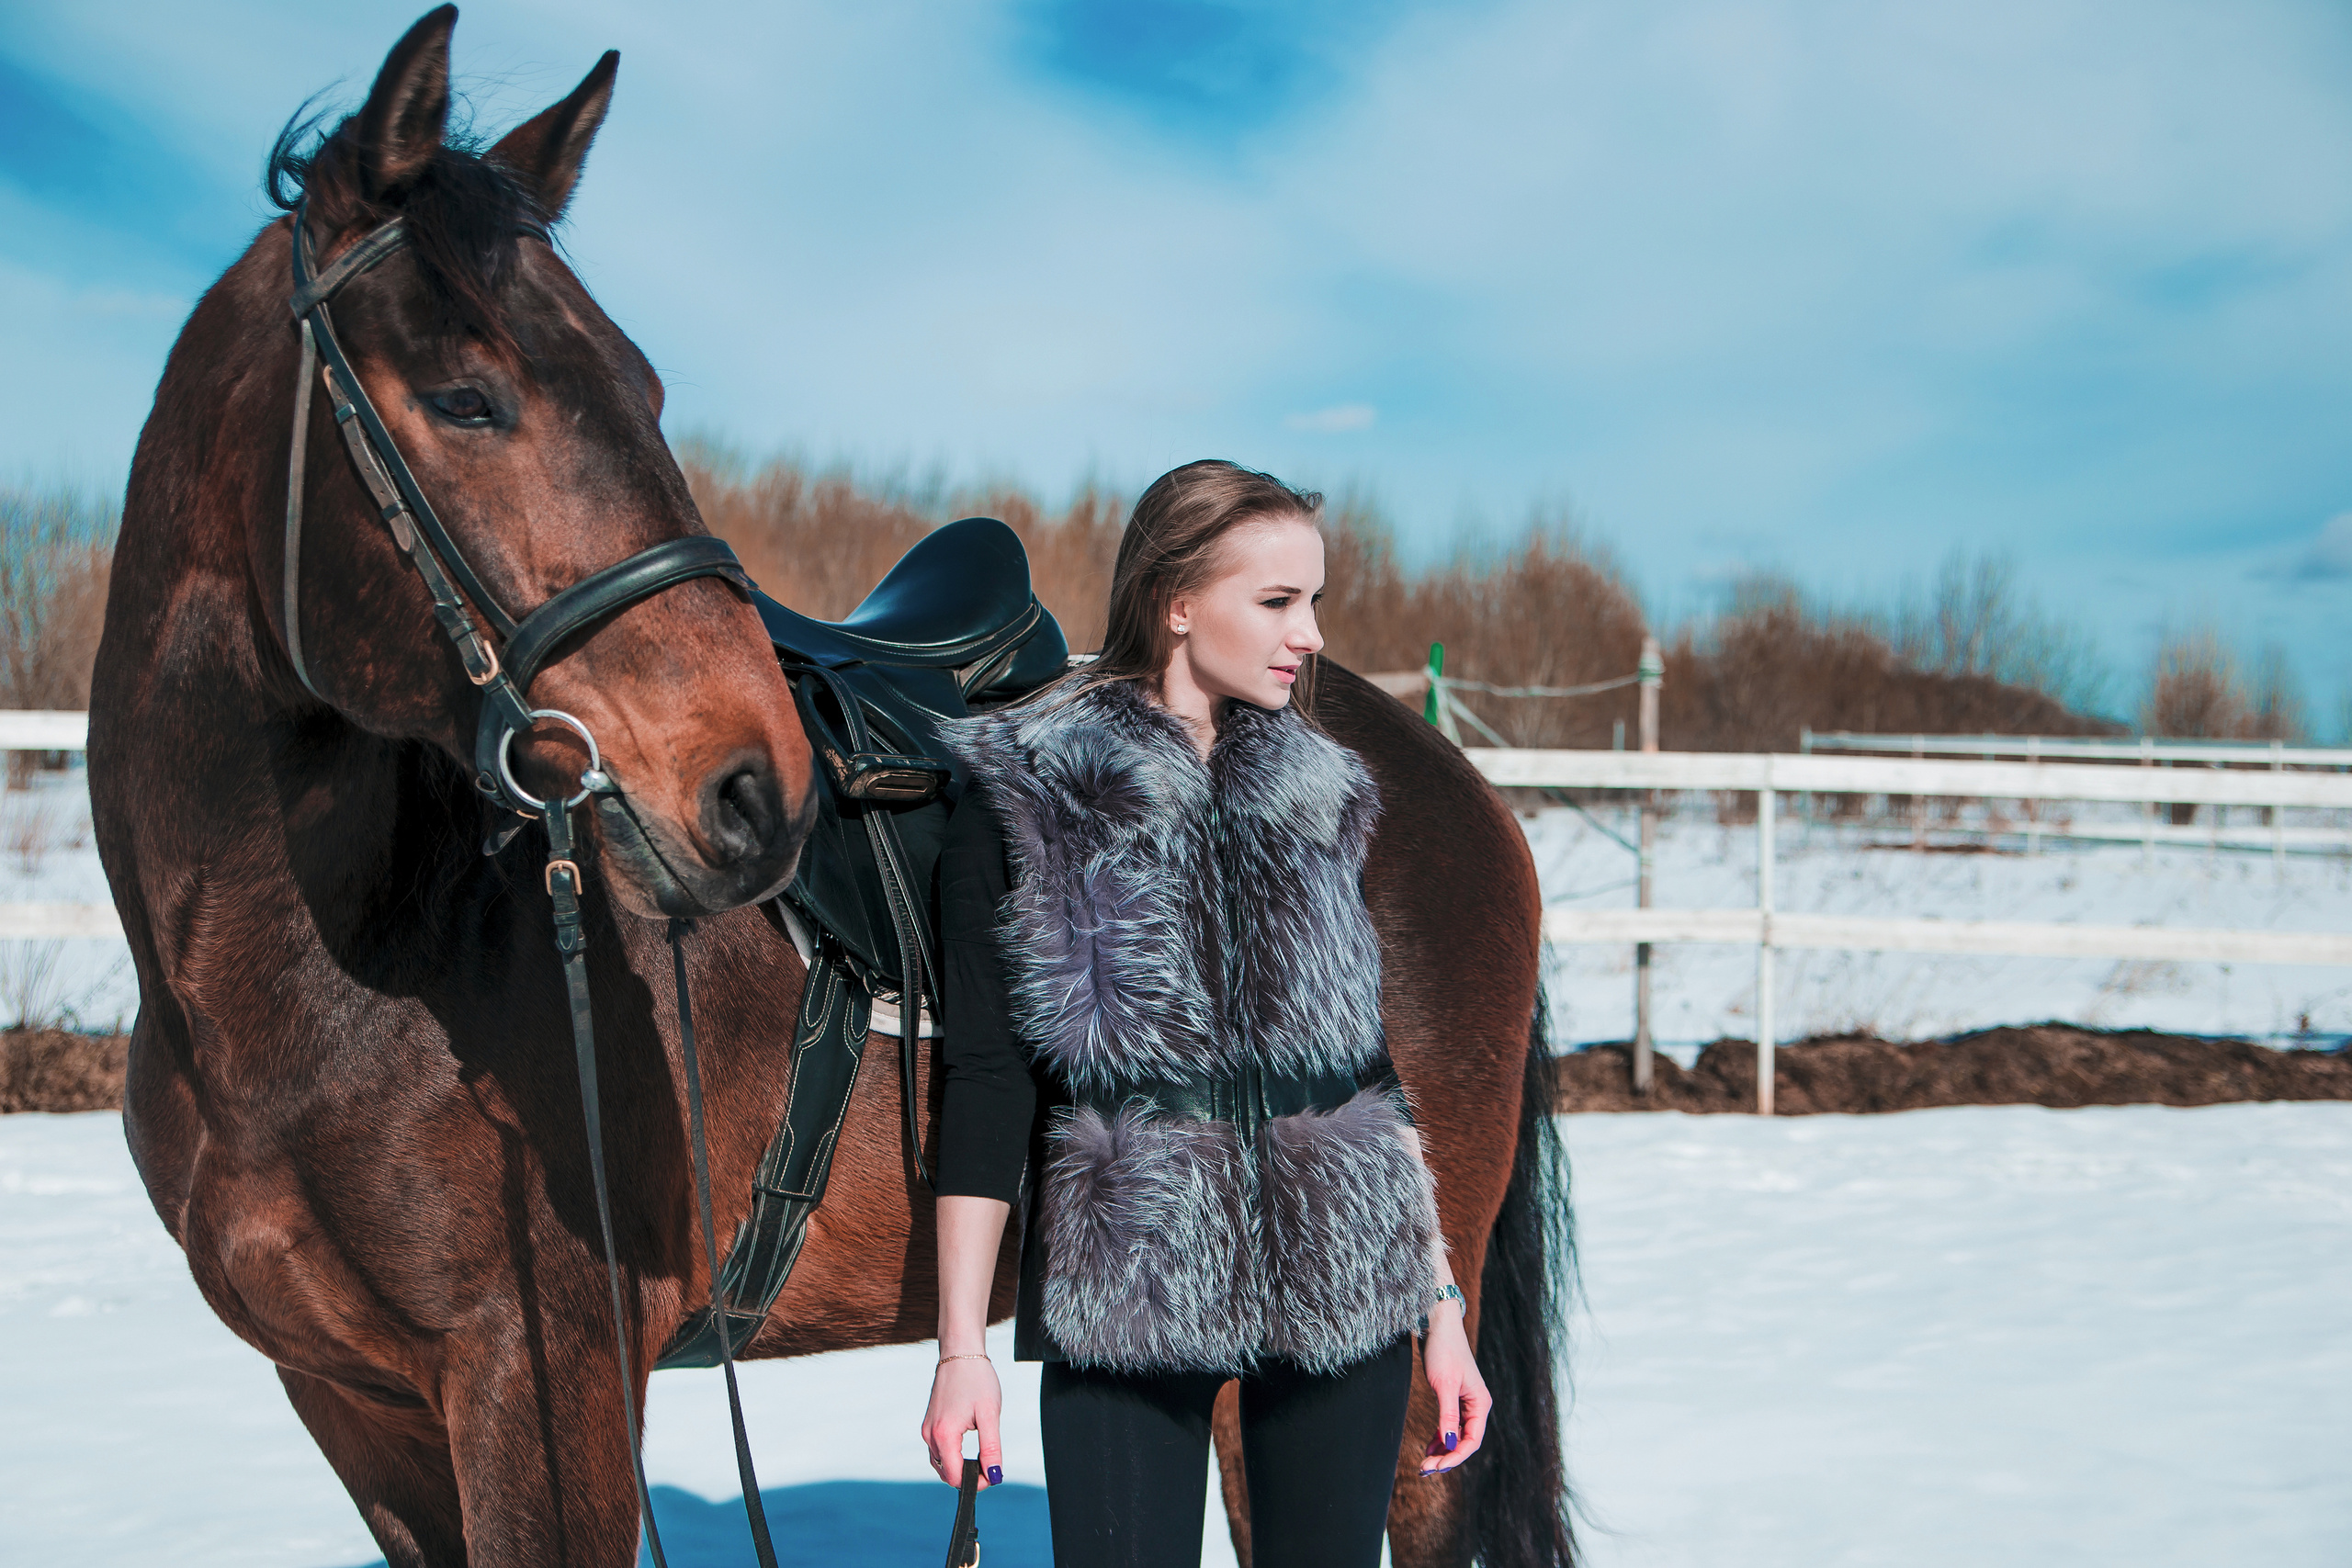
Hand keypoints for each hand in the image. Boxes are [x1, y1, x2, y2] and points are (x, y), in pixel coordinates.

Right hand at [920, 1355, 1004, 1488]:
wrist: (960, 1353)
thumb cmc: (977, 1380)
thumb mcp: (990, 1415)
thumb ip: (991, 1449)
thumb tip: (994, 1476)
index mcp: (944, 1435)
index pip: (955, 1477)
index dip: (976, 1483)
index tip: (994, 1476)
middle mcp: (930, 1435)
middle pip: (946, 1474)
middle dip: (968, 1477)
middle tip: (991, 1467)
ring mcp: (927, 1429)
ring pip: (941, 1464)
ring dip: (959, 1468)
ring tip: (982, 1458)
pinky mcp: (928, 1424)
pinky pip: (938, 1451)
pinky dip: (952, 1457)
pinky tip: (968, 1449)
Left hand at [1417, 1302, 1489, 1476]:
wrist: (1437, 1324)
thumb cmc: (1443, 1350)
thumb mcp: (1444, 1385)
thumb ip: (1447, 1415)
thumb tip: (1448, 1444)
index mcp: (1480, 1404)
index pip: (1471, 1441)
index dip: (1455, 1457)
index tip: (1436, 1466)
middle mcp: (1476, 1406)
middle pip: (1464, 1441)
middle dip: (1446, 1457)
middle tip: (1425, 1469)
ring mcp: (1464, 1403)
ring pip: (1456, 1435)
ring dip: (1442, 1450)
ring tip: (1425, 1463)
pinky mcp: (1453, 1398)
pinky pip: (1449, 1425)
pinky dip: (1439, 1437)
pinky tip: (1429, 1447)